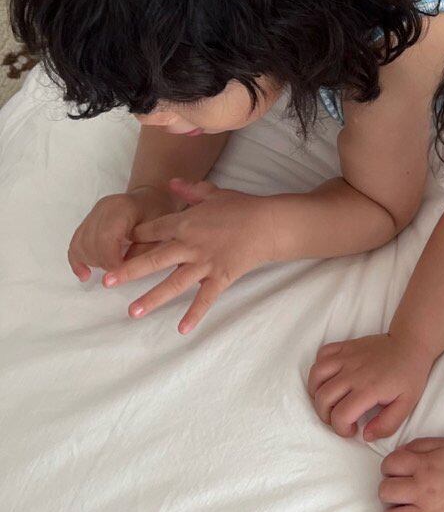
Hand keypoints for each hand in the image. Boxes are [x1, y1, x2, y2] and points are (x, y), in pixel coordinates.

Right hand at [68, 183, 171, 280]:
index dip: (110, 259)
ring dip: (91, 262)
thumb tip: (122, 272)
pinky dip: (77, 260)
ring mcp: (93, 213)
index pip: (106, 237)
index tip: (119, 273)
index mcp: (122, 207)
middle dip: (102, 263)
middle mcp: (103, 208)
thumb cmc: (157, 212)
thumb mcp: (159, 231)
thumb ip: (142, 252)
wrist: (150, 197)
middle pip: (91, 242)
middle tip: (117, 271)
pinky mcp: (87, 221)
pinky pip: (75, 243)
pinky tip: (85, 275)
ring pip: (80, 243)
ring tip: (108, 268)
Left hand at [101, 178, 278, 332]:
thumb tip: (170, 182)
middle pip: (153, 259)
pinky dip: (195, 314)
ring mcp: (204, 263)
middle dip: (128, 271)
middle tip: (106, 282)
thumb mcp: (213, 193)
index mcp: (186, 223)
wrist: (268, 224)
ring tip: (132, 311)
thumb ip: (189, 189)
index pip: (153, 231)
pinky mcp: (220, 277)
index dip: (134, 238)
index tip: (117, 246)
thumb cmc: (241, 207)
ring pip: (173, 283)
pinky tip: (182, 330)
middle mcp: (190, 245)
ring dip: (152, 298)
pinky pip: (205, 299)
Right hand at [308, 333, 433, 440]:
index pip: (340, 416)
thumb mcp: (406, 405)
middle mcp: (353, 372)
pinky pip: (322, 354)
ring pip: (316, 375)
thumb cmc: (409, 375)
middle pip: (323, 398)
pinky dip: (320, 368)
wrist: (411, 344)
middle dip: (326, 415)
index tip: (352, 430)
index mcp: (368, 389)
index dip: (341, 429)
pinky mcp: (346, 345)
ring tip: (330, 400)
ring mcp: (347, 357)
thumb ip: (387, 424)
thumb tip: (366, 435)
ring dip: (317, 392)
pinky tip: (330, 378)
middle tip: (340, 418)